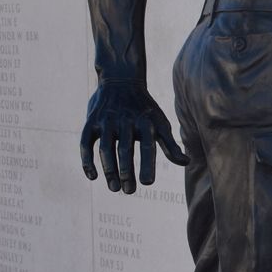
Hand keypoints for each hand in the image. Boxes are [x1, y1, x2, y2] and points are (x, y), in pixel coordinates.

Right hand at [80, 80, 188, 194]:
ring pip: (105, 149)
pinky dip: (87, 160)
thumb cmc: (145, 108)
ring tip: (115, 188)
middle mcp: (125, 121)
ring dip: (109, 170)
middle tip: (129, 191)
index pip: (147, 146)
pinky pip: (86, 143)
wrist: (121, 80)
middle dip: (126, 172)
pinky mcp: (91, 122)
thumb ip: (170, 144)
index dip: (147, 165)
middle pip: (125, 150)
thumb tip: (185, 163)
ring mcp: (106, 121)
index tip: (147, 183)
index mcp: (145, 122)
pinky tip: (93, 177)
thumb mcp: (160, 122)